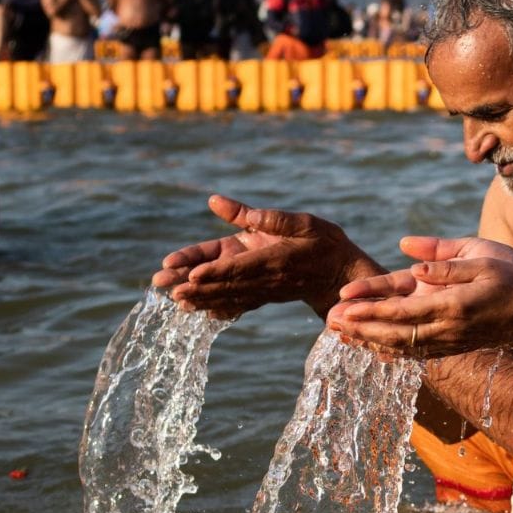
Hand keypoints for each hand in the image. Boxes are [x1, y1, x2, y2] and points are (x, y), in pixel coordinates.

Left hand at [151, 194, 380, 318]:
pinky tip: (199, 310)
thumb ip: (265, 216)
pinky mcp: (266, 296)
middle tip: (169, 291)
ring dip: (201, 299)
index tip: (192, 276)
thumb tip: (218, 202)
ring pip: (229, 297)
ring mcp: (266, 291)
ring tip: (175, 301)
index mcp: (276, 260)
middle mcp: (268, 280)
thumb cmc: (325, 243)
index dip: (215, 272)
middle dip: (197, 289)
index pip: (240, 267)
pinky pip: (239, 304)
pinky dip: (219, 307)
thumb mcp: (303, 222)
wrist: (343, 275)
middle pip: (227, 285)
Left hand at [328, 236, 512, 357]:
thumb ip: (443, 257)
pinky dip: (388, 350)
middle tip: (329, 320)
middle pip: (393, 332)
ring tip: (340, 333)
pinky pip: (413, 352)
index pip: (402, 309)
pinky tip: (369, 345)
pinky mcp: (451, 347)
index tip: (344, 303)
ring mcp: (448, 342)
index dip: (371, 307)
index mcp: (452, 303)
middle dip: (360, 327)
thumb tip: (407, 255)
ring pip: (400, 346)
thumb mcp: (483, 255)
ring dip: (368, 340)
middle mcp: (447, 328)